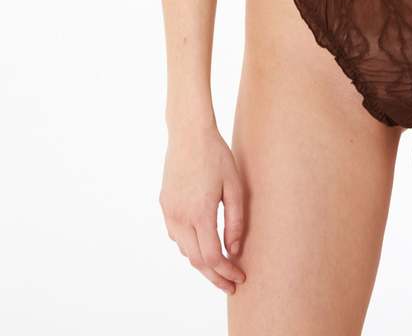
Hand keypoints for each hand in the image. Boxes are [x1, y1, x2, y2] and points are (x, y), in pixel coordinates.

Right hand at [159, 122, 246, 294]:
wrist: (189, 133)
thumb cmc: (217, 156)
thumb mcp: (235, 187)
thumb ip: (235, 221)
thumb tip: (234, 250)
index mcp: (200, 213)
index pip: (212, 258)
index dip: (226, 272)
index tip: (240, 278)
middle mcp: (180, 217)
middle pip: (197, 261)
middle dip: (214, 276)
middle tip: (231, 285)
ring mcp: (169, 212)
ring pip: (185, 250)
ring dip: (202, 262)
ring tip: (221, 265)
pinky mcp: (165, 205)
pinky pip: (176, 235)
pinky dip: (190, 245)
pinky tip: (203, 241)